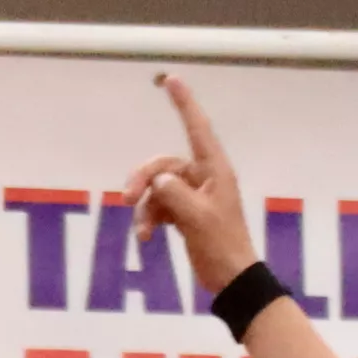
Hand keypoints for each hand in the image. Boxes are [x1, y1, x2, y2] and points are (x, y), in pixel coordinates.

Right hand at [127, 73, 261, 295]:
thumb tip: (158, 182)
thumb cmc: (222, 245)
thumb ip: (175, 194)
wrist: (229, 278)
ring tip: (142, 231)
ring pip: (158, 188)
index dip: (184, 103)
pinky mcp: (185, 213)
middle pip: (164, 165)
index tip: (171, 80)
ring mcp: (193, 195)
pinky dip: (150, 219)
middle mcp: (203, 177)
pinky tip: (147, 238)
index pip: (197, 128)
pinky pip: (159, 206)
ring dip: (145, 207)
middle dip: (144, 180)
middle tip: (127, 198)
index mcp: (214, 170)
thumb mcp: (198, 218)